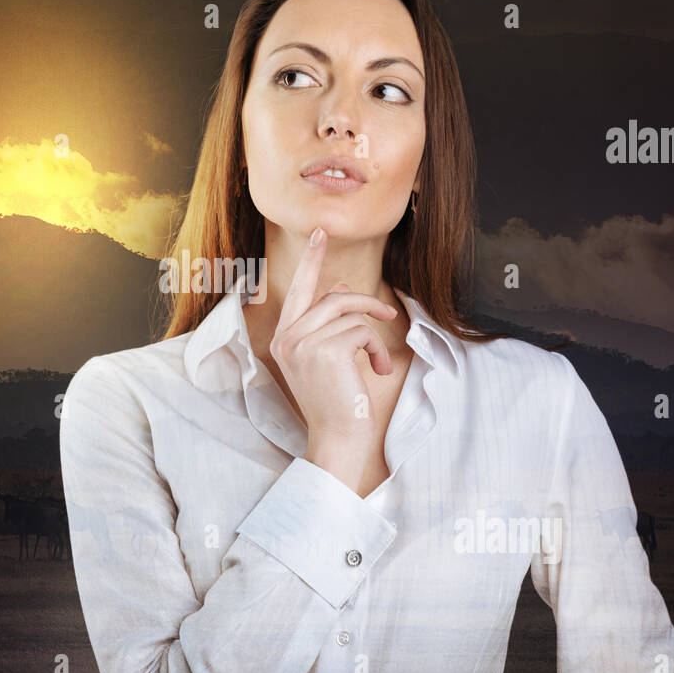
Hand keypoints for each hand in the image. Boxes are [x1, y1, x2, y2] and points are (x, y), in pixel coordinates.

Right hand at [267, 227, 399, 489]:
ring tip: (377, 363)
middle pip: (333, 297)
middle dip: (366, 303)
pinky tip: (376, 371)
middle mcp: (287, 338)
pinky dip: (377, 350)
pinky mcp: (324, 350)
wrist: (338, 439)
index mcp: (284, 339)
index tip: (320, 233)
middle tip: (389, 312)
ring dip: (373, 337)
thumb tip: (342, 289)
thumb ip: (328, 325)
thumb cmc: (337, 403)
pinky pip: (362, 331)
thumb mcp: (328, 360)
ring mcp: (303, 343)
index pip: (299, 291)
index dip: (312, 260)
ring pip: (350, 314)